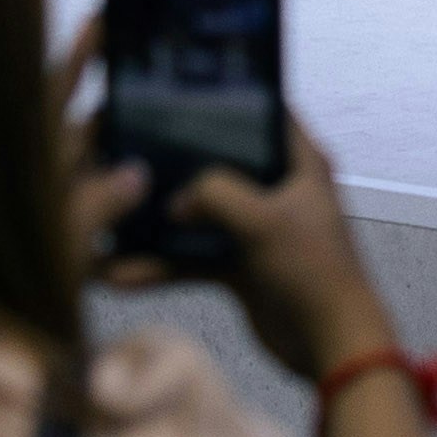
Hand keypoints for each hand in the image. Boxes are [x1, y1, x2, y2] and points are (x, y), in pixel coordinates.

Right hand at [81, 96, 395, 380]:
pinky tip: (118, 275)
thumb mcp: (265, 220)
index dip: (228, 102)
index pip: (265, 115)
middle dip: (177, 167)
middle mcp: (279, 190)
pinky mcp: (240, 266)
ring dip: (159, 227)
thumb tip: (178, 197)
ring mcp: (257, 229)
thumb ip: (218, 193)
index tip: (177, 94)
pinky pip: (192, 260)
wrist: (328, 343)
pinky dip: (161, 267)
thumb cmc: (313, 271)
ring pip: (199, 218)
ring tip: (109, 224)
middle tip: (125, 155)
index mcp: (301, 164)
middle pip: (221, 166)